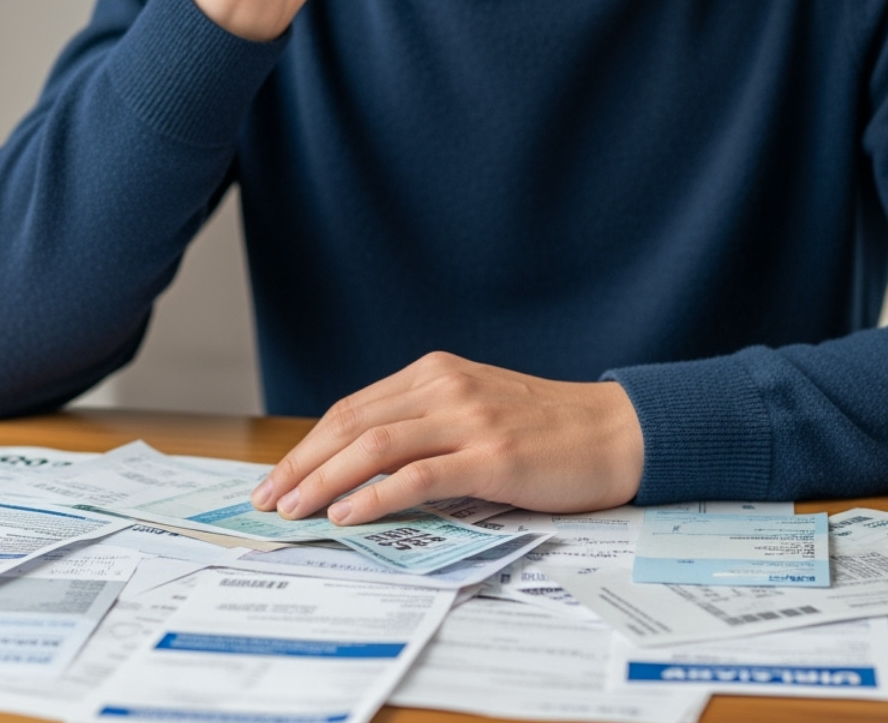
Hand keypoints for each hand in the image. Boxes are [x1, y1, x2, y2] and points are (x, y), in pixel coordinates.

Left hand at [249, 352, 645, 524]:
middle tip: (268, 498)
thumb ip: (428, 427)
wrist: (619, 433)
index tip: (278, 476)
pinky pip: (417, 476)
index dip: (308, 444)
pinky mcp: (491, 457)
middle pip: (351, 424)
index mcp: (436, 373)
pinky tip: (346, 514)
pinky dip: (374, 495)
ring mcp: (469, 420)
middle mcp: (445, 388)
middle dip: (301, 463)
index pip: (353, 408)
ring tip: (294, 509)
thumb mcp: (478, 411)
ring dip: (324, 480)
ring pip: (374, 446)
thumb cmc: (549, 432)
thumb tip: (363, 470)